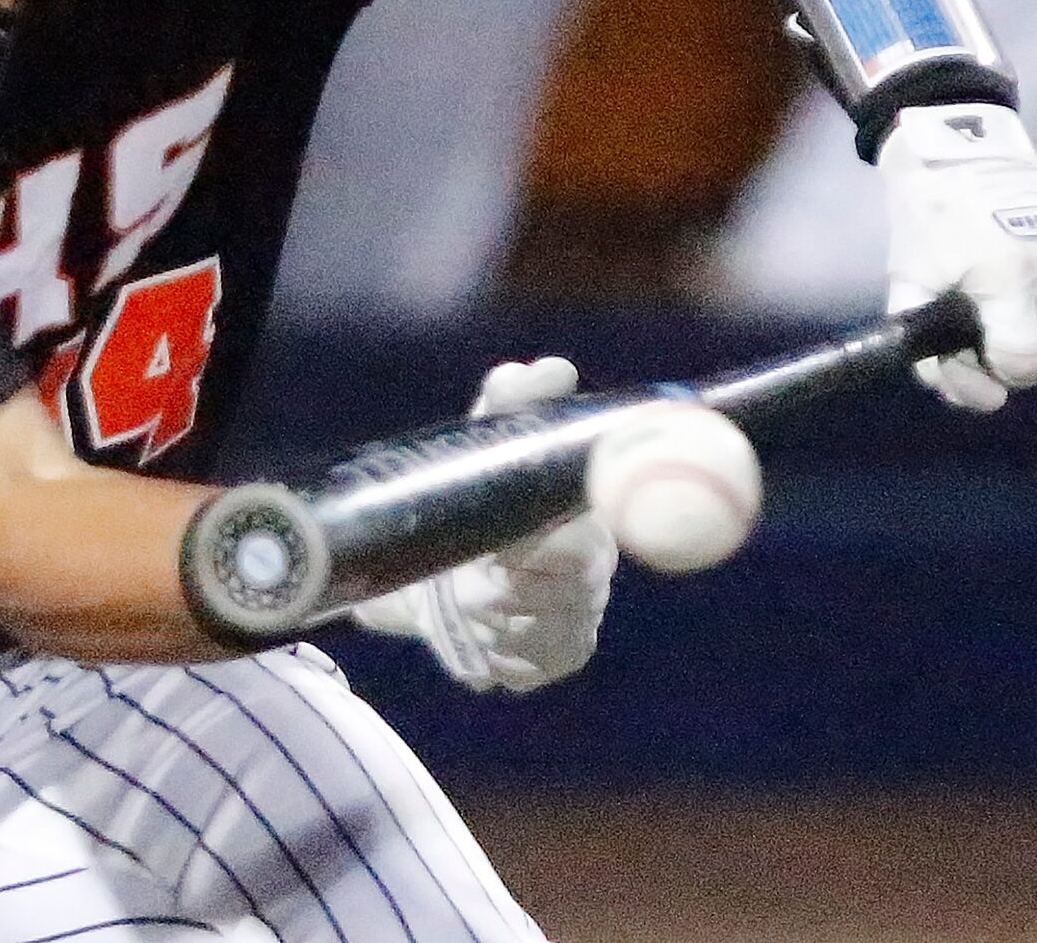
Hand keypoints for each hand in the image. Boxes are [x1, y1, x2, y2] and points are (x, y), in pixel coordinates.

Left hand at [351, 357, 617, 691]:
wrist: (442, 562)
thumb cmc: (480, 491)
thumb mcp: (487, 444)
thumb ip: (511, 404)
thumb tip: (548, 369)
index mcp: (591, 524)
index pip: (584, 546)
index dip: (543, 550)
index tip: (503, 546)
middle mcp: (594, 580)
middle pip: (558, 597)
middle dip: (506, 584)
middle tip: (475, 569)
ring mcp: (575, 628)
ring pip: (527, 636)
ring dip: (487, 616)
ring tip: (468, 590)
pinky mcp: (548, 666)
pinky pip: (513, 668)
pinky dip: (484, 649)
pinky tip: (476, 627)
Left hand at [879, 105, 1036, 411]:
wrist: (958, 145)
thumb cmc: (927, 213)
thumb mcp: (907, 278)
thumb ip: (926, 341)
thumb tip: (958, 390)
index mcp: (1012, 276)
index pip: (1026, 359)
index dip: (995, 368)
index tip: (974, 351)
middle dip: (1022, 356)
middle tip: (989, 331)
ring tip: (1018, 310)